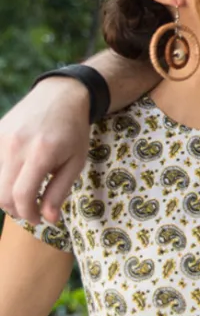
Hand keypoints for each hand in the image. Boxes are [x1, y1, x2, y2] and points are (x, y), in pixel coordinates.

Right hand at [0, 78, 90, 224]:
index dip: (29, 214)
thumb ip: (60, 191)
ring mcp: (2, 137)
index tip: (39, 219)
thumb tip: (49, 220)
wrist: (61, 95)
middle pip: (2, 194)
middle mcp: (16, 145)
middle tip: (33, 209)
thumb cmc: (73, 131)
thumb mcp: (76, 162)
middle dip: (17, 209)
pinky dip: (2, 177)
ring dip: (7, 195)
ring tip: (26, 192)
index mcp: (40, 153)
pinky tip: (17, 176)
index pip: (22, 196)